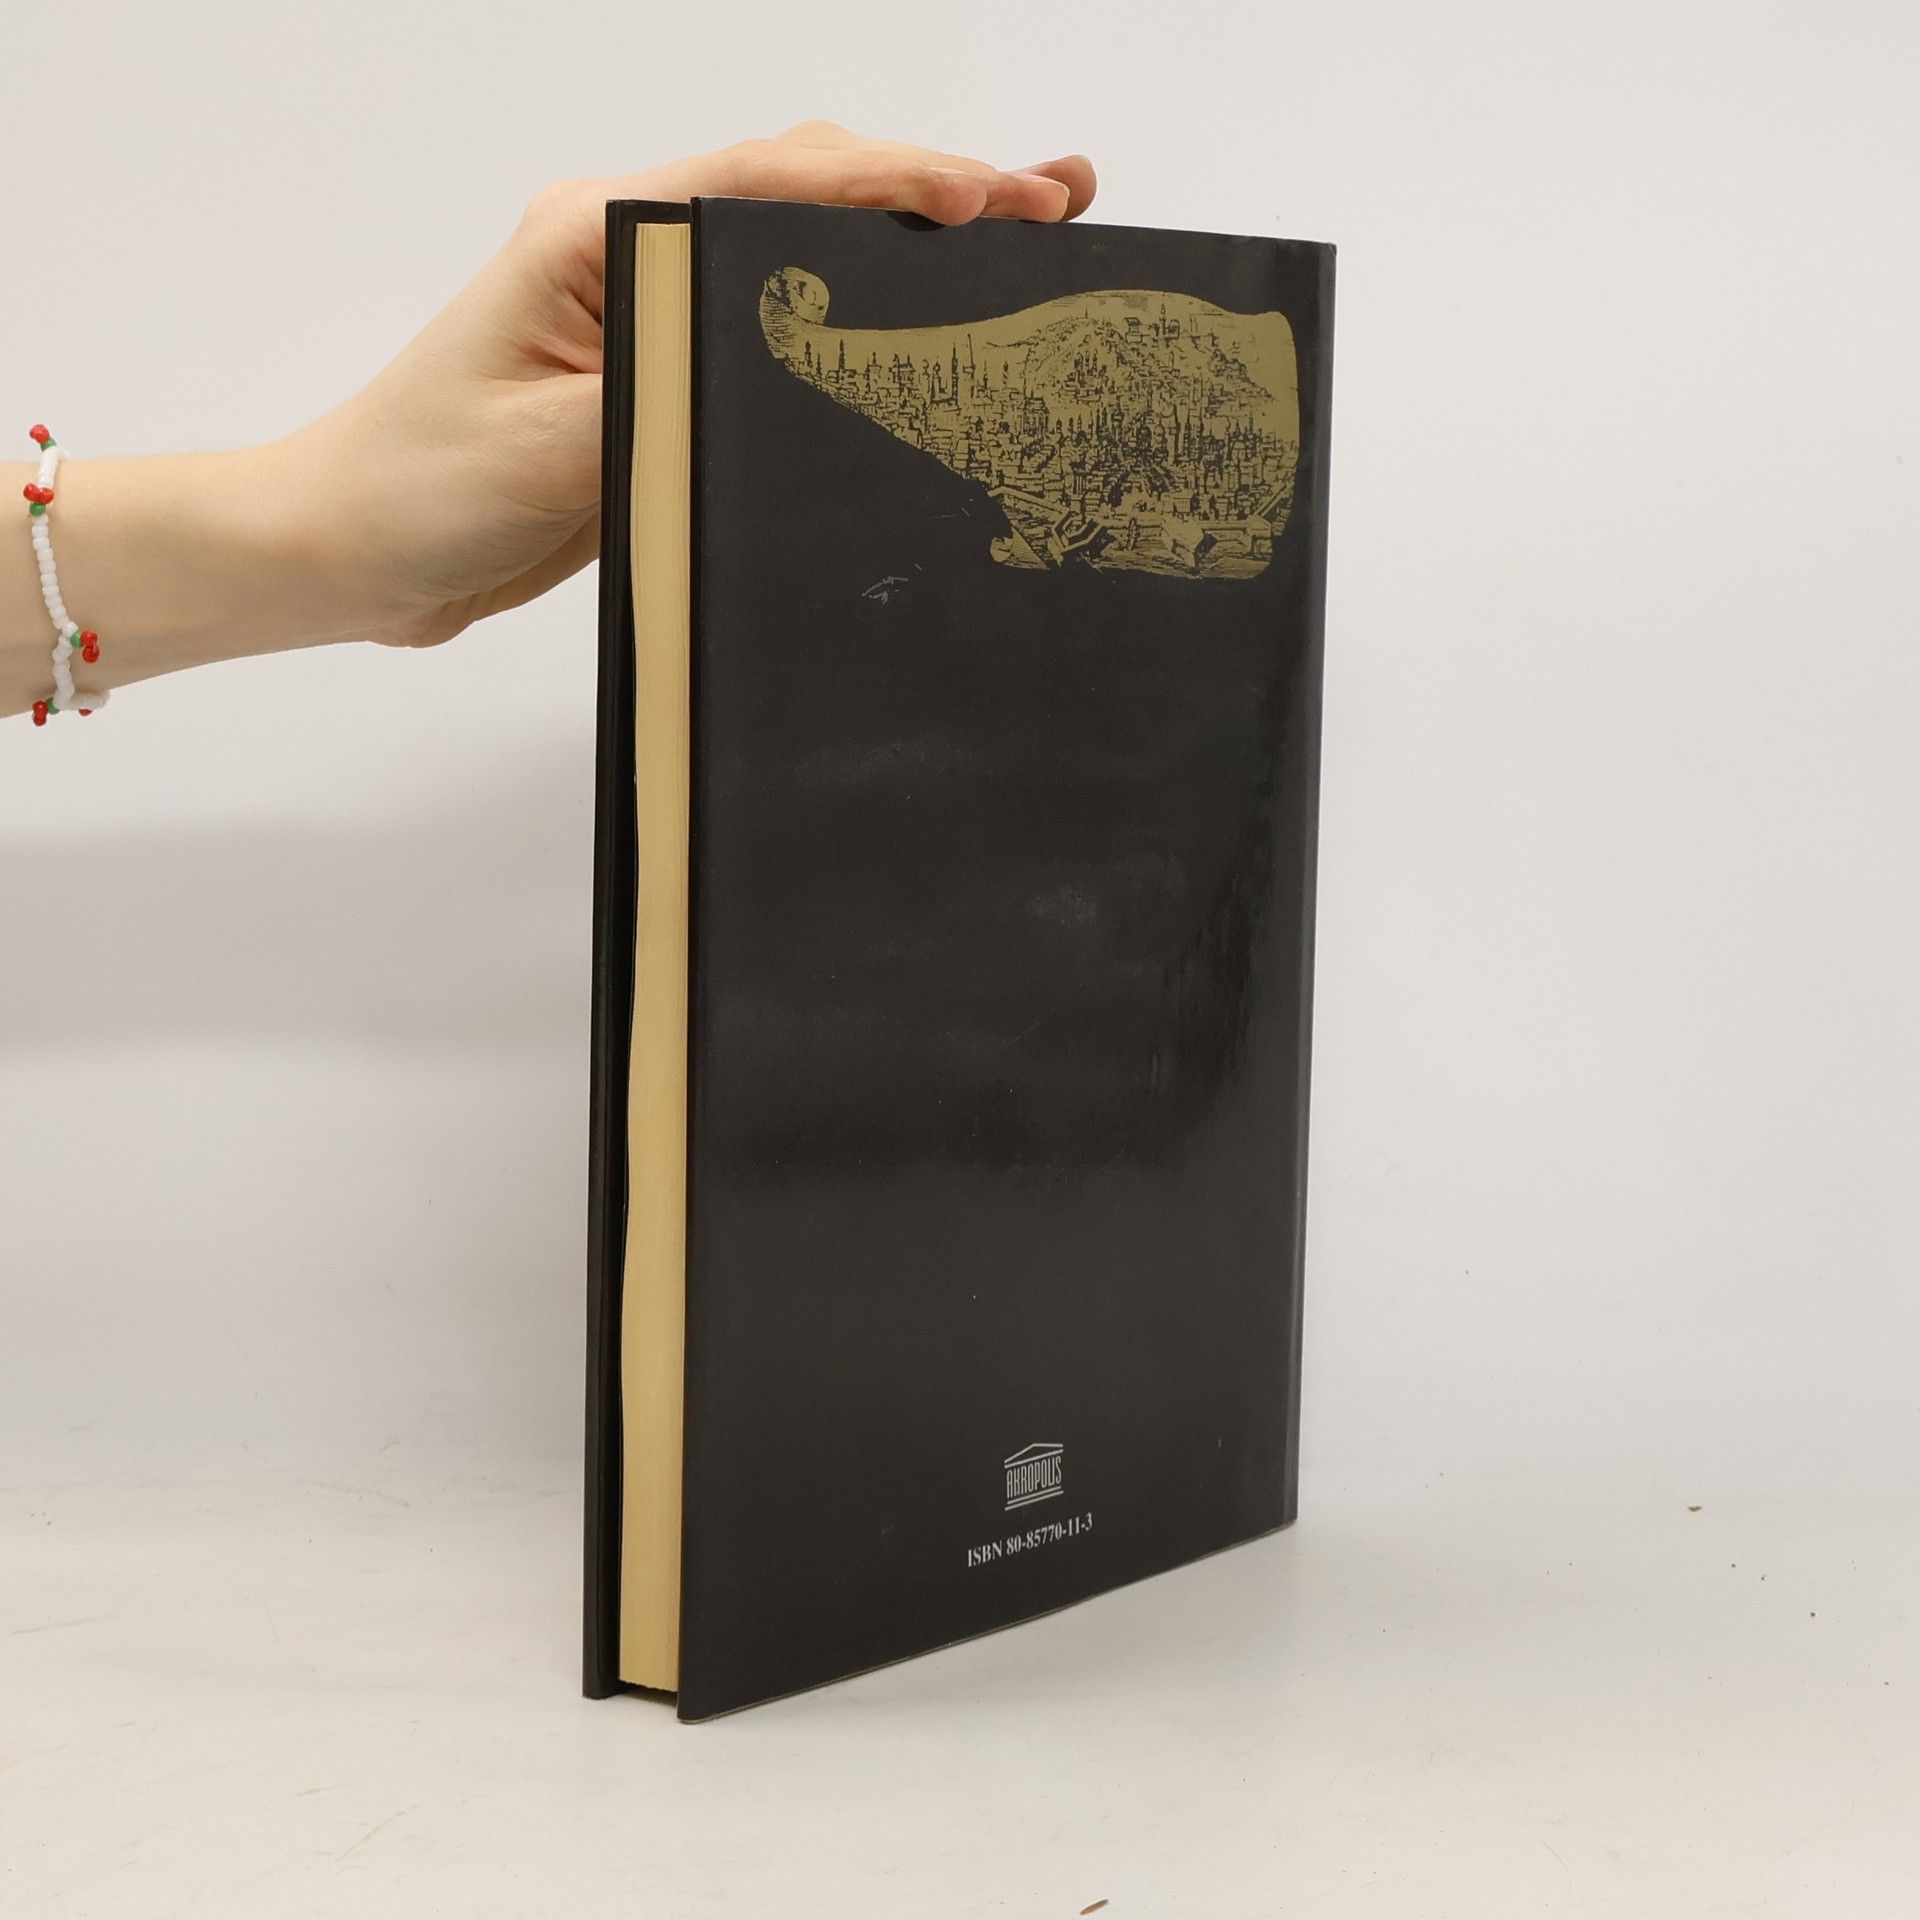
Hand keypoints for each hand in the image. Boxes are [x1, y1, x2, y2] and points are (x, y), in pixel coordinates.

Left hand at [290, 124, 1097, 649]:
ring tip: (1019, 236)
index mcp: (599, 235)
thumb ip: (670, 391)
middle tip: (1055, 200)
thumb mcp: (555, 444)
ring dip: (909, 241)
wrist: (354, 547)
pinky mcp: (656, 374)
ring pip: (801, 250)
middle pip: (806, 190)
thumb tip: (791, 362)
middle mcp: (629, 252)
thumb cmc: (421, 482)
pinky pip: (776, 329)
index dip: (902, 184)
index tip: (1002, 198)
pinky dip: (857, 312)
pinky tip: (918, 319)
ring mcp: (646, 311)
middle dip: (935, 189)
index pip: (777, 182)